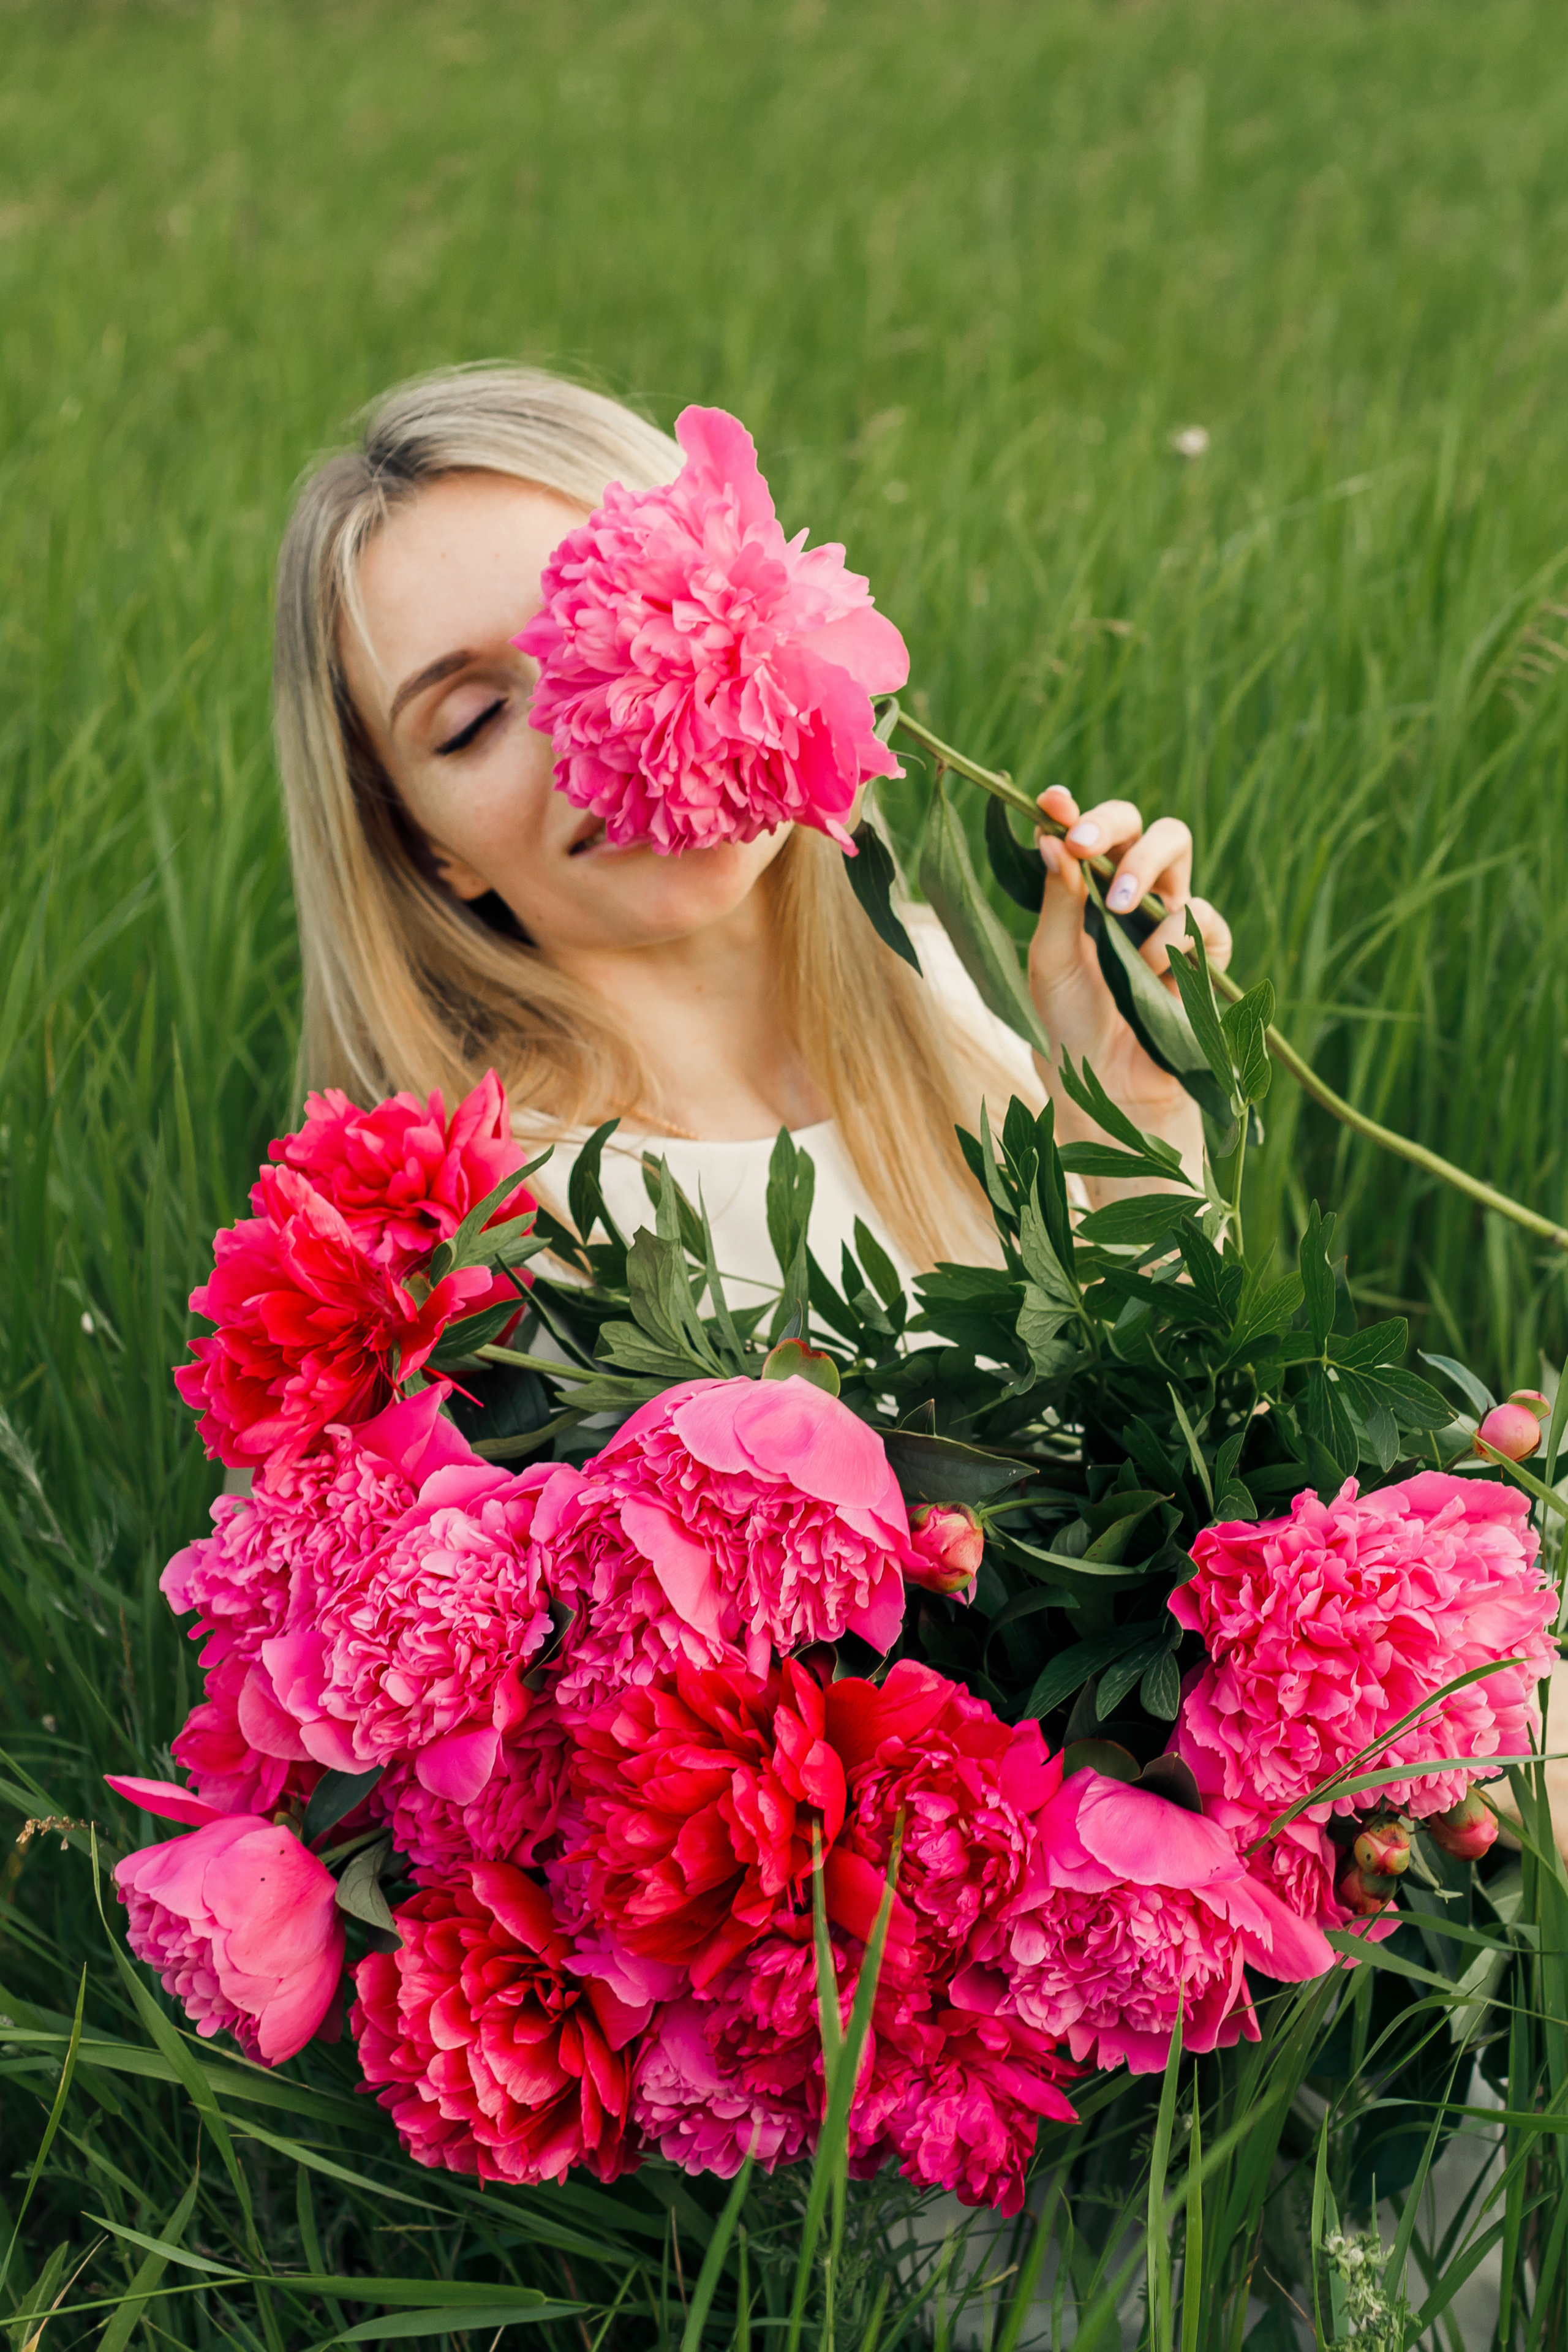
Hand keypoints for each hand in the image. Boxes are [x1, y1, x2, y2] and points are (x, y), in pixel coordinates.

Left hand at [1027, 786, 1231, 1197]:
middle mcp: (1131, 893)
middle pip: (1140, 823)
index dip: (1072, 809)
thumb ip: (1055, 901)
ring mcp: (1171, 915)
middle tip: (1085, 844)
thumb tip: (1051, 836)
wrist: (1110, 1085)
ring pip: (1176, 844)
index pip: (1086, 834)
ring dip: (1144, 867)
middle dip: (1113, 823)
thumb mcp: (1049, 962)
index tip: (1053, 802)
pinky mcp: (1206, 949)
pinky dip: (1174, 937)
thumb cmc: (1072, 1024)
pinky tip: (1153, 970)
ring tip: (1118, 908)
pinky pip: (1202, 913)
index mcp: (1086, 891)